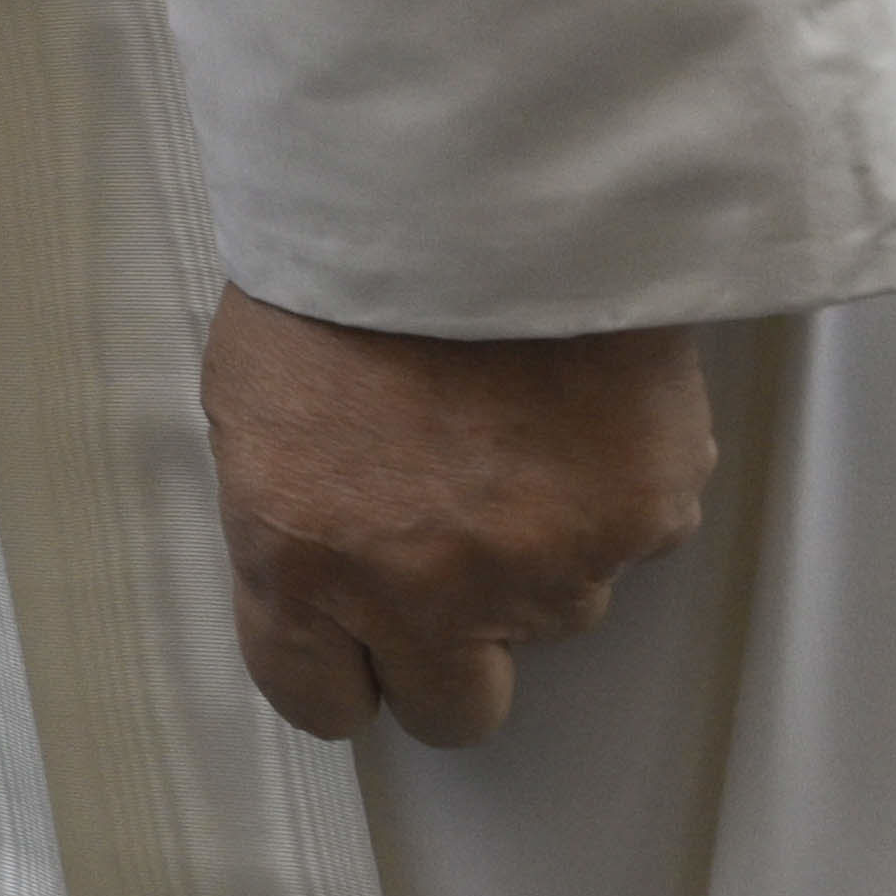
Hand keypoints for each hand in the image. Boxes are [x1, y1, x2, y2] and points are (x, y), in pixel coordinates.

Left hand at [199, 289, 710, 748]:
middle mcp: (424, 591)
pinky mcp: (641, 518)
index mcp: (301, 561)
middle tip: (452, 573)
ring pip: (554, 614)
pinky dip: (610, 488)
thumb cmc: (339, 269)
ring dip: (535, 556)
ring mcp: (544, 565)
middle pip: (453, 708)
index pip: (317, 697)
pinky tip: (574, 403)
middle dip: (450, 656)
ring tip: (509, 437)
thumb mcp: (253, 403)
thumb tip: (321, 569)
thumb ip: (293, 516)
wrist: (464, 187)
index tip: (356, 657)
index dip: (341, 676)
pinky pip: (631, 537)